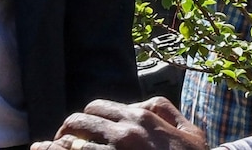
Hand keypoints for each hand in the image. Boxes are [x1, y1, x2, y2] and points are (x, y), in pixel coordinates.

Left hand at [34, 98, 207, 149]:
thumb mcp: (189, 131)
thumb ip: (165, 111)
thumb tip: (142, 106)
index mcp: (141, 118)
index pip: (95, 108)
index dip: (84, 119)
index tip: (80, 130)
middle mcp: (125, 133)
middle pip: (78, 122)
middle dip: (68, 132)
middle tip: (63, 143)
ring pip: (71, 144)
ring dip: (63, 147)